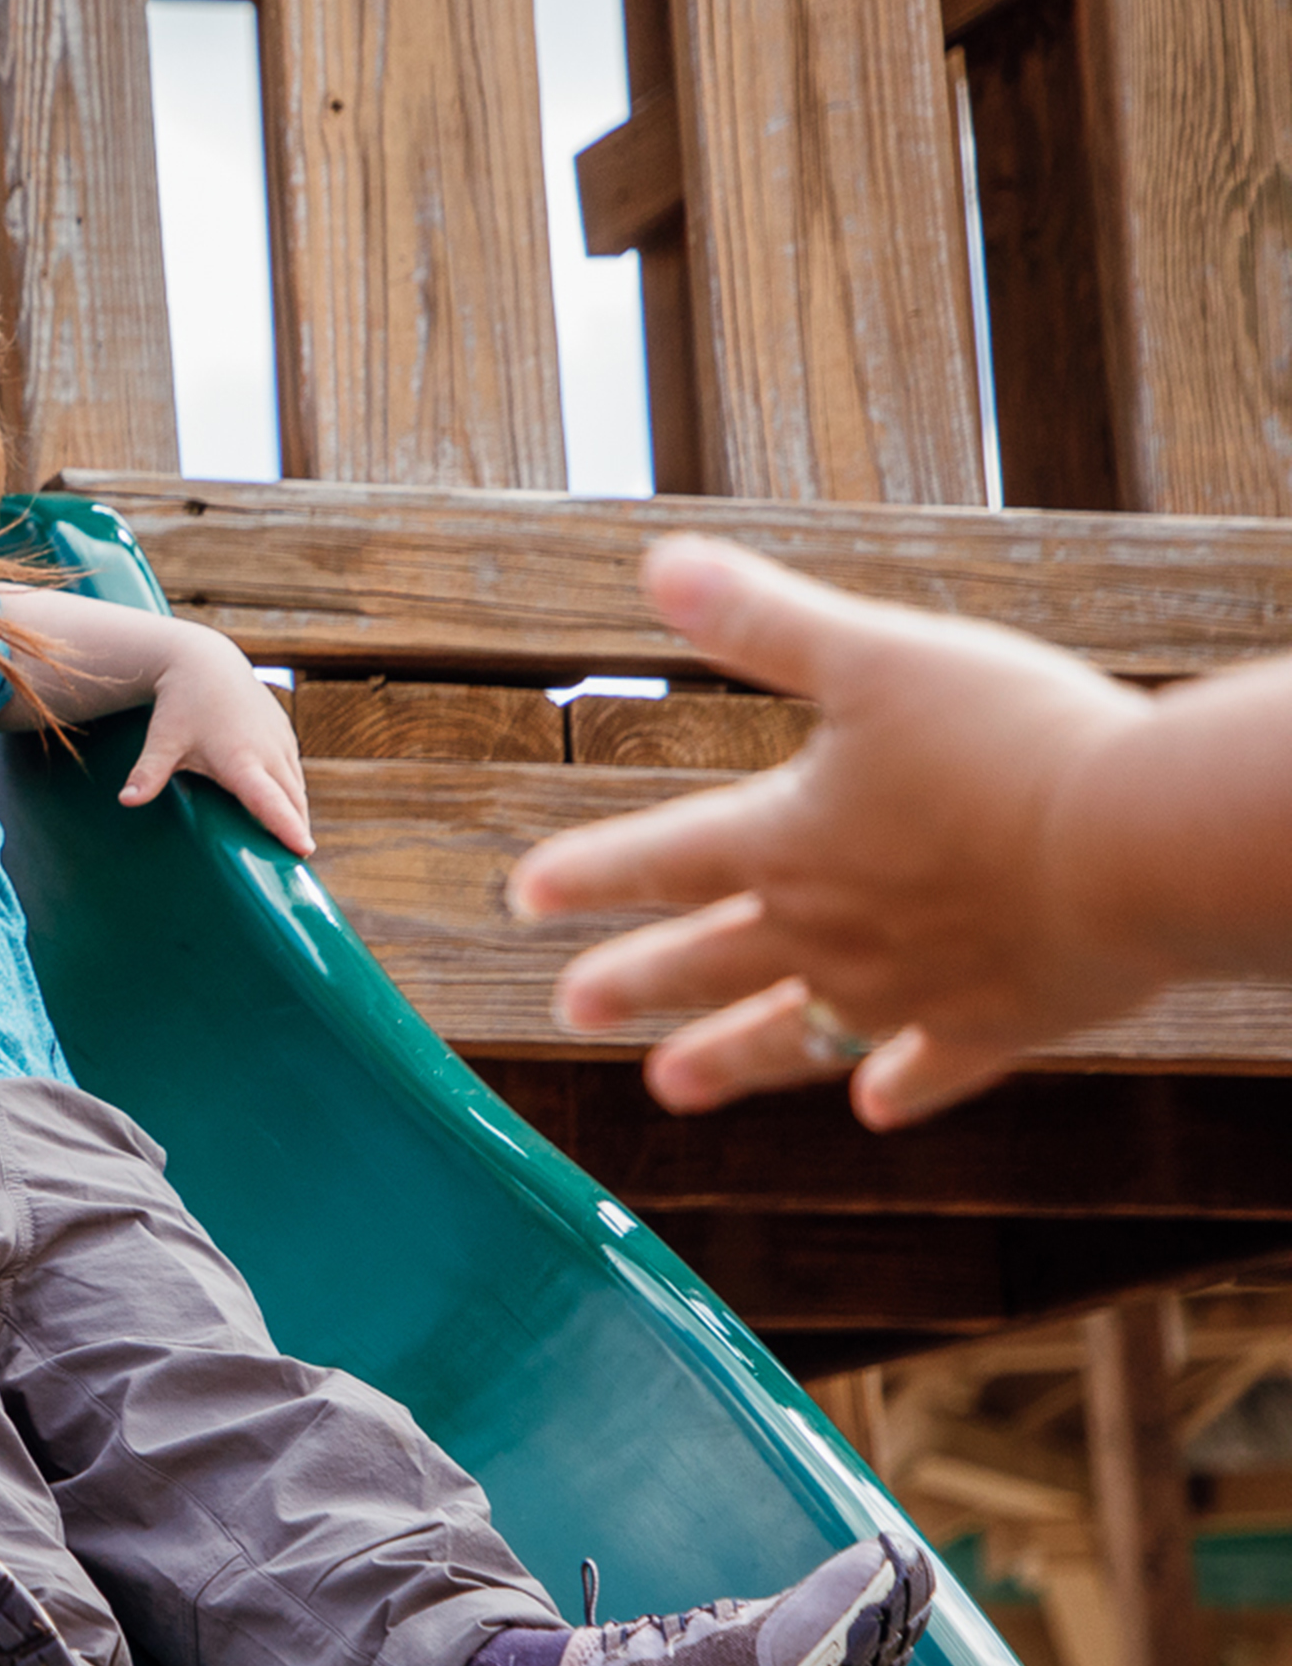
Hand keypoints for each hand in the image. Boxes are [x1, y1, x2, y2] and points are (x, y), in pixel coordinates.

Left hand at [129, 629, 313, 854]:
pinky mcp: (285, 736)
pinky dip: (293, 796)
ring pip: (297, 789)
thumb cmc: (182, 704)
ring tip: (292, 847)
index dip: (286, 826)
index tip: (303, 851)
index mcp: (241, 759)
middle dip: (296, 832)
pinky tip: (286, 813)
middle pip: (292, 802)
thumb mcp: (163, 739)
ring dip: (297, 816)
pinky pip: (295, 774)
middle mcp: (268, 752)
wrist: (206, 661)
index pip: (269, 800)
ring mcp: (281, 743)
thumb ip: (148, 772)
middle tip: (293, 870)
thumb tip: (126, 801)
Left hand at [505, 535, 1161, 1126]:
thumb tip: (658, 562)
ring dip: (729, 1055)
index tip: (523, 897)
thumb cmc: (1013, 739)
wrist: (1143, 844)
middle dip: (636, 979)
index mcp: (791, 840)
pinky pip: (931, 1066)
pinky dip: (899, 1082)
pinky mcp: (998, 1024)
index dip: (588, 873)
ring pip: (794, 1032)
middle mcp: (832, 930)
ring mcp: (911, 990)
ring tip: (670, 1085)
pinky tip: (874, 1103)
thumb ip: (762, 619)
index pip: (662, 858)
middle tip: (569, 1009)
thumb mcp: (874, 654)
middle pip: (709, 958)